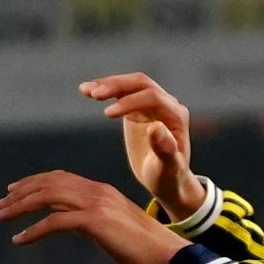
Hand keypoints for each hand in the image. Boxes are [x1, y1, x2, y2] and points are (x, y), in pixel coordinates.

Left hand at [0, 170, 190, 263]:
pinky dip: (33, 231)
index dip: (35, 182)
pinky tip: (20, 240)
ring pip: (48, 198)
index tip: (14, 191)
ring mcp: (97, 205)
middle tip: (1, 205)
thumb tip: (71, 224)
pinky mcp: (95, 222)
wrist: (168, 255)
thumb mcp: (115, 228)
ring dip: (21, 207)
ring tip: (3, 217)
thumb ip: (92, 221)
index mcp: (103, 191)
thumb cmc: (146, 248)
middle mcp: (98, 192)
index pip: (61, 178)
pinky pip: (55, 223)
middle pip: (50, 183)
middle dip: (21, 192)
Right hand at [79, 72, 205, 220]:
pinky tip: (86, 90)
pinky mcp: (138, 108)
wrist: (166, 180)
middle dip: (118, 85)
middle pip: (141, 84)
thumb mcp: (168, 168)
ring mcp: (152, 105)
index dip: (131, 102)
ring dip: (108, 84)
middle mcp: (167, 105)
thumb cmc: (169, 177)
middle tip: (95, 94)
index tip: (107, 114)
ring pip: (130, 85)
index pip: (153, 98)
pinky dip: (105, 90)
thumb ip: (165, 149)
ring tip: (86, 90)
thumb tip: (155, 127)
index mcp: (177, 116)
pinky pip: (121, 93)